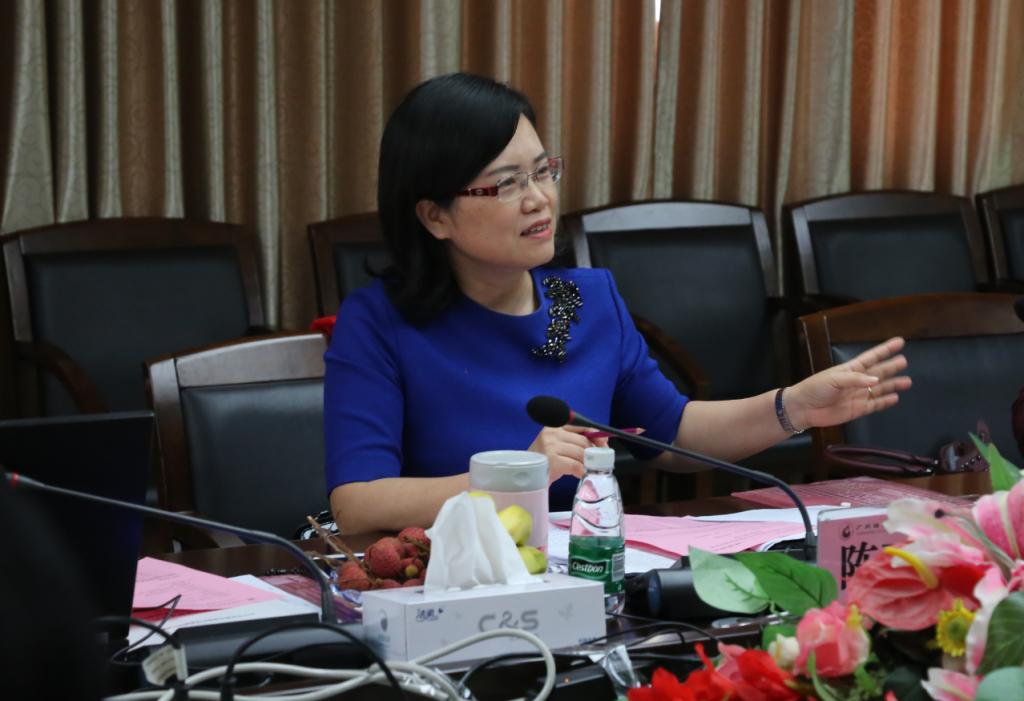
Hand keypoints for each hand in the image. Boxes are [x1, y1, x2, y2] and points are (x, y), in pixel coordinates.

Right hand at [528, 425, 607, 482]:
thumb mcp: (558, 445)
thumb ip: (575, 440)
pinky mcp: (552, 461)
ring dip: (587, 464)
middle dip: (593, 453)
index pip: (581, 426)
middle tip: (597, 462)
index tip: (604, 443)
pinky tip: (580, 474)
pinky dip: (581, 471)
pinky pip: (576, 466)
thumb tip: (601, 442)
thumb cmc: (545, 460)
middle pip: (583, 441)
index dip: (595, 435)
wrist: (527, 475)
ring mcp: (550, 446)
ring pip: (581, 454)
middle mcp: (551, 433)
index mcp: (554, 426)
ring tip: (587, 469)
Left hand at [785, 336, 911, 429]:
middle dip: (891, 366)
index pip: (871, 357)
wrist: (804, 408)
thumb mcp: (834, 379)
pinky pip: (875, 405)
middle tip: (904, 361)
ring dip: (893, 384)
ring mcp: (859, 395)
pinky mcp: (858, 409)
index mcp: (851, 369)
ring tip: (907, 381)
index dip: (885, 350)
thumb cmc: (815, 388)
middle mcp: (857, 381)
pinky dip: (886, 401)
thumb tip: (876, 381)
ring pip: (881, 389)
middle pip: (879, 372)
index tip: (899, 342)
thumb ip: (855, 379)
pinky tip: (895, 397)